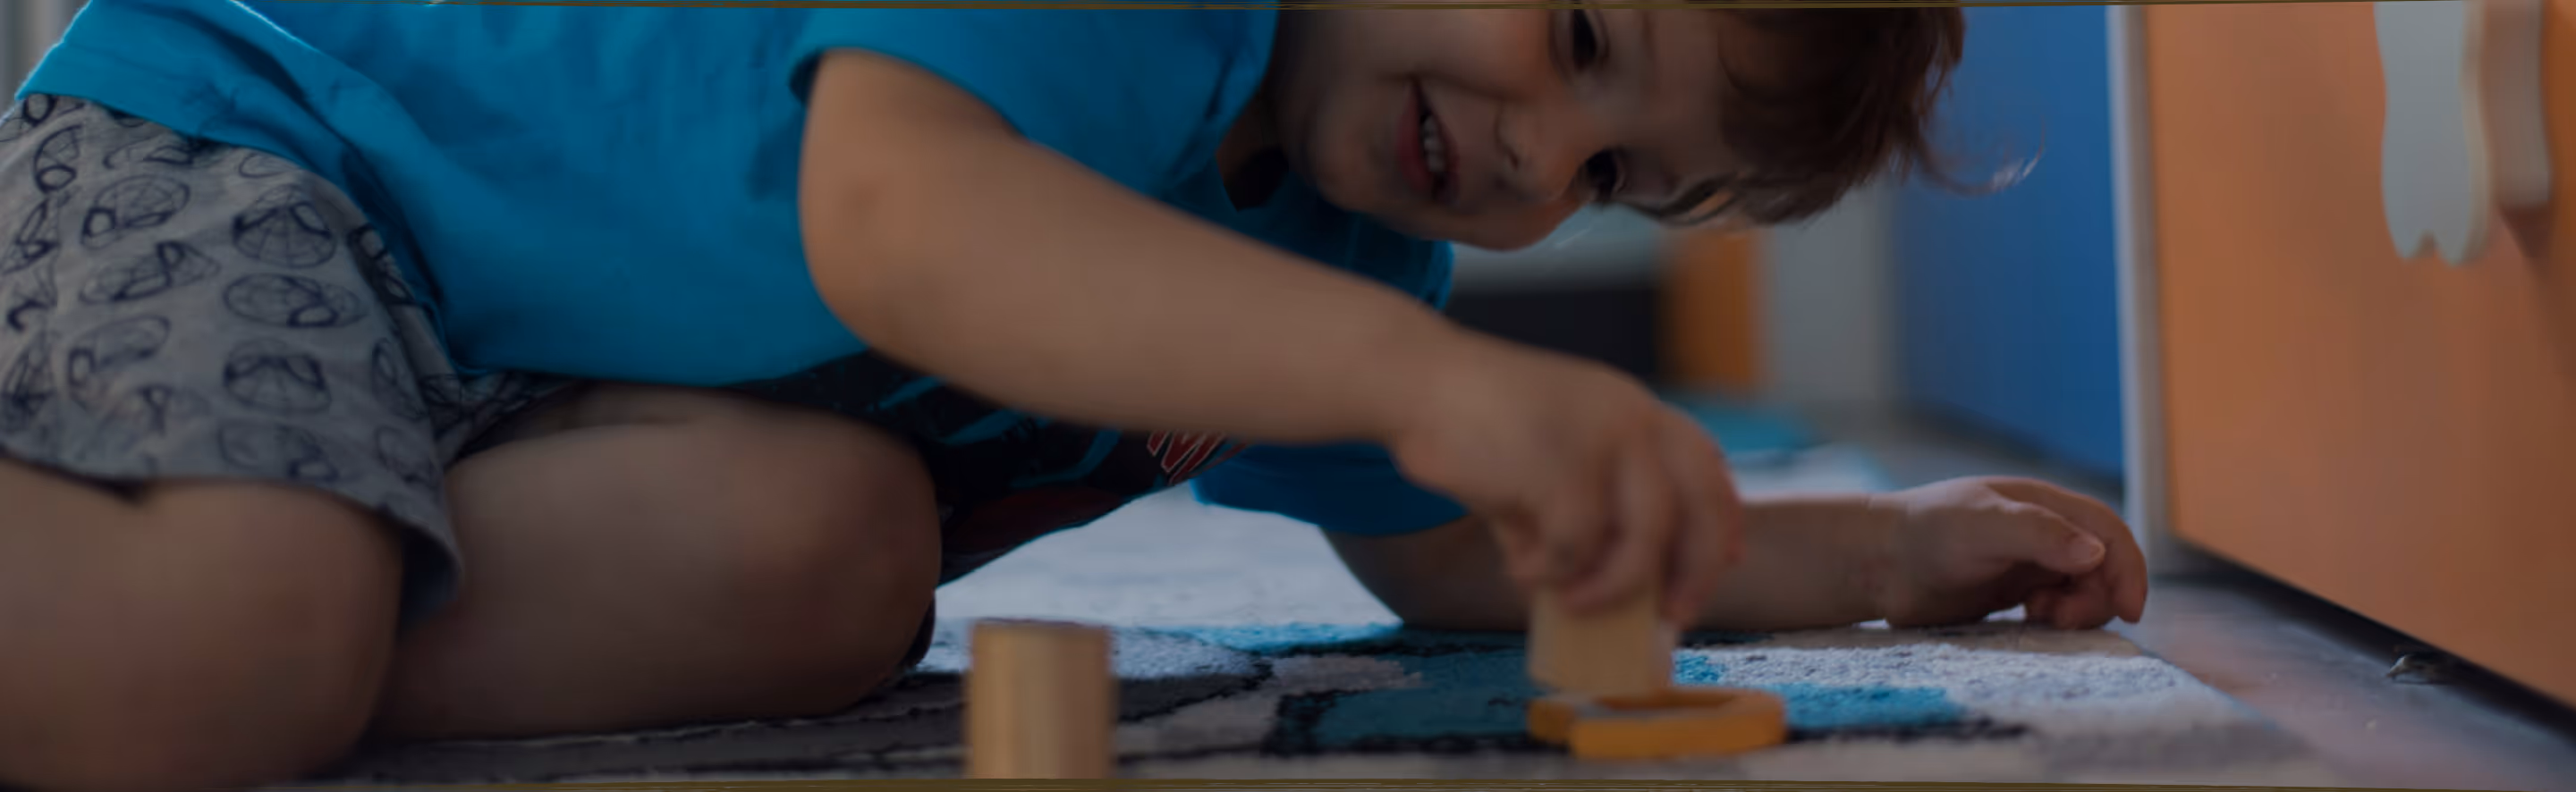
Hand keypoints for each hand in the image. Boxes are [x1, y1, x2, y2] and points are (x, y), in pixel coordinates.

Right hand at [1379, 334, 1743, 623]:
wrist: (1415, 382)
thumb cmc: (1473, 426)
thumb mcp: (1547, 458)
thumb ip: (1584, 509)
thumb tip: (1609, 590)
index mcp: (1631, 406)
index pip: (1705, 464)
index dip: (1721, 519)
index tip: (1723, 562)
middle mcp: (1631, 416)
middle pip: (1699, 508)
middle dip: (1693, 572)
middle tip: (1672, 614)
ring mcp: (1601, 440)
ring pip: (1642, 541)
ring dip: (1610, 588)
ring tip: (1569, 601)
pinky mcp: (1561, 468)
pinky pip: (1574, 550)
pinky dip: (1548, 573)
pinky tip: (1517, 563)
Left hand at [1864, 477, 2148, 628]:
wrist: (1879, 562)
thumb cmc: (1927, 531)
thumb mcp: (1983, 525)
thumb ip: (2038, 534)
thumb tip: (2096, 553)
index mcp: (2045, 505)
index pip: (2109, 532)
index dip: (2129, 569)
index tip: (2130, 611)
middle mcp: (2044, 532)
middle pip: (2103, 567)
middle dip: (2096, 598)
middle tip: (2058, 620)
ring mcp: (2029, 563)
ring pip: (2083, 591)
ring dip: (2075, 611)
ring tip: (2035, 618)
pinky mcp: (2012, 593)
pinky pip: (2055, 609)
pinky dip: (2054, 621)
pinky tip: (2025, 623)